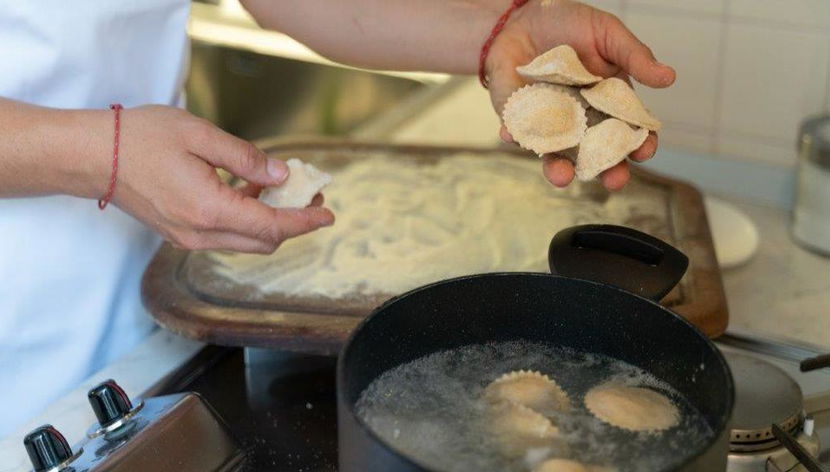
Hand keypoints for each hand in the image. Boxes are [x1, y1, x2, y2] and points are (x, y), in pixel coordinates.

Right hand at [83, 105, 333, 253]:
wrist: (91, 157)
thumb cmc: (141, 139)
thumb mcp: (200, 136)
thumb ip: (245, 157)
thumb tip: (280, 176)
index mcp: (209, 210)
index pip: (272, 227)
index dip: (304, 222)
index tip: (328, 214)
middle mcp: (200, 234)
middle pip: (263, 242)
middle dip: (293, 223)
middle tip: (310, 196)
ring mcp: (187, 238)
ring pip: (245, 242)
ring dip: (270, 222)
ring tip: (285, 191)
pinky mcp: (180, 234)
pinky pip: (225, 236)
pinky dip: (246, 220)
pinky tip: (251, 192)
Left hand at [485, 0, 675, 189]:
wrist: (523, 17)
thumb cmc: (569, 25)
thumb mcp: (606, 34)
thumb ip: (634, 57)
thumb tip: (669, 77)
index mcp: (609, 104)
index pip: (630, 131)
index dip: (640, 144)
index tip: (645, 150)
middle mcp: (581, 122)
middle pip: (598, 155)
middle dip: (607, 171)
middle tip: (614, 180)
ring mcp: (550, 125)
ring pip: (557, 156)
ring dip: (558, 169)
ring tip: (562, 176)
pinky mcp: (518, 120)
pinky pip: (517, 134)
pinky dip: (514, 136)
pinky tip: (510, 136)